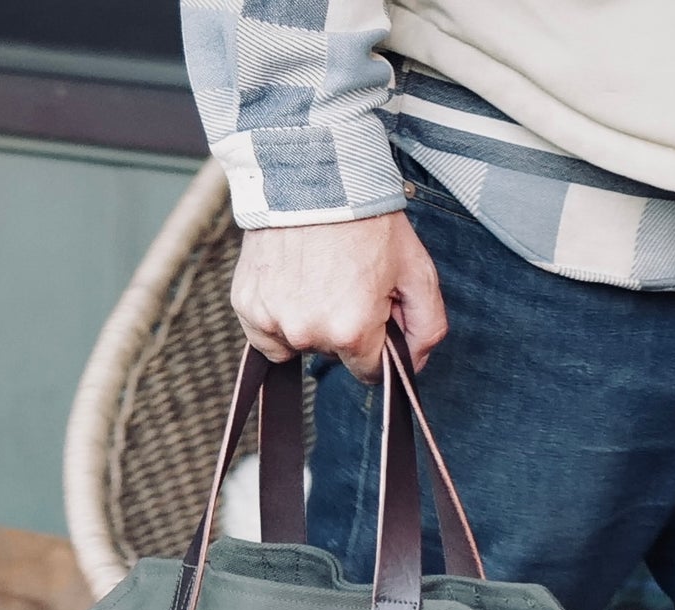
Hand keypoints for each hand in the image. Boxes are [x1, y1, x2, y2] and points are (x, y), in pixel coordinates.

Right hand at [230, 212, 446, 382]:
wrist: (312, 172)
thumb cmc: (366, 220)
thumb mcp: (416, 270)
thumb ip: (427, 326)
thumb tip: (414, 365)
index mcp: (351, 331)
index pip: (367, 371)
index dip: (376, 343)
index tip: (373, 311)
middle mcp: (308, 333)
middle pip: (332, 355)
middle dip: (343, 327)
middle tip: (345, 279)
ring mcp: (273, 320)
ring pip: (299, 344)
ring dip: (309, 321)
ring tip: (316, 274)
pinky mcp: (247, 306)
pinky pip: (266, 334)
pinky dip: (278, 315)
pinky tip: (290, 281)